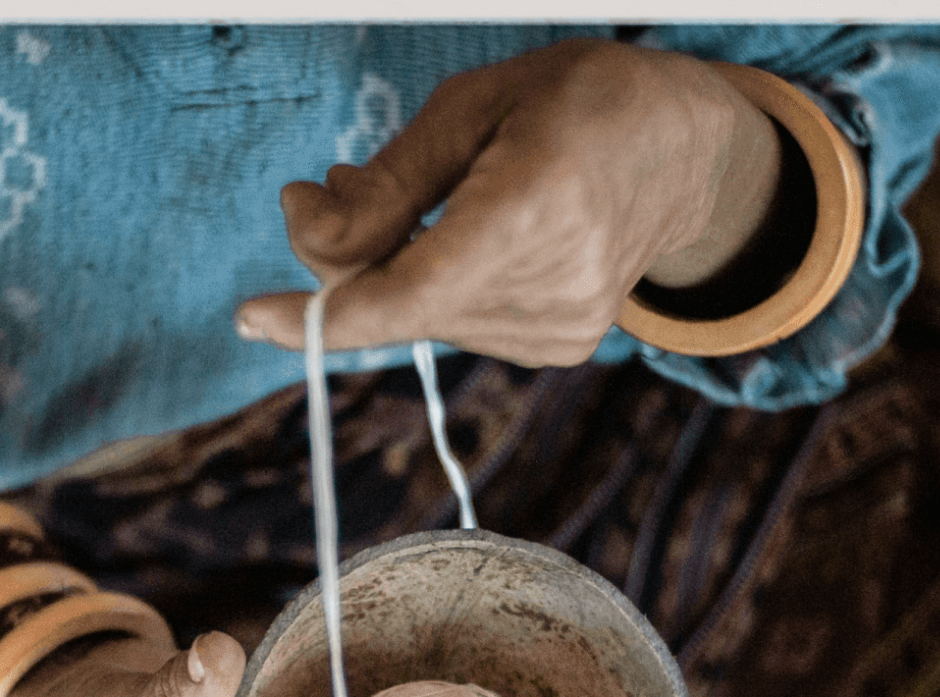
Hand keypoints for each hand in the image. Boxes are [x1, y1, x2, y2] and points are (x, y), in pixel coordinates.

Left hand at [234, 38, 781, 365]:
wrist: (688, 154)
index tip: (252, 315)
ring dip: (392, 267)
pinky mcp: (558, 347)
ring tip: (422, 198)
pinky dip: (436, 285)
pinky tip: (461, 235)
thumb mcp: (474, 105)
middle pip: (398, 304)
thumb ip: (385, 184)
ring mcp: (559, 328)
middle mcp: (550, 284)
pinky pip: (458, 323)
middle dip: (345, 256)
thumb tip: (307, 235)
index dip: (317, 314)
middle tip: (329, 189)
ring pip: (422, 317)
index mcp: (531, 208)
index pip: (403, 295)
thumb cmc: (580, 105)